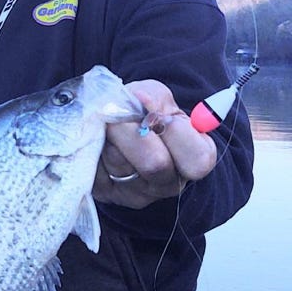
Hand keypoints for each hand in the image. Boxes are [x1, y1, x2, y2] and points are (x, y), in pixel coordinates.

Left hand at [92, 80, 217, 208]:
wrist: (115, 125)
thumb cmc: (144, 111)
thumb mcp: (157, 96)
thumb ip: (155, 97)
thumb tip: (142, 100)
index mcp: (194, 158)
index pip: (198, 160)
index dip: (175, 133)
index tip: (157, 114)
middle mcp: (170, 183)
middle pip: (155, 164)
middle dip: (132, 131)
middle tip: (118, 116)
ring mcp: (138, 194)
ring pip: (119, 163)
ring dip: (109, 136)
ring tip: (108, 126)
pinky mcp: (107, 194)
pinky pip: (96, 168)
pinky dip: (93, 146)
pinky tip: (98, 140)